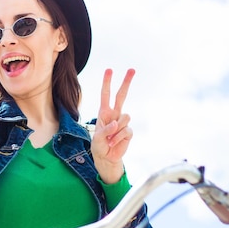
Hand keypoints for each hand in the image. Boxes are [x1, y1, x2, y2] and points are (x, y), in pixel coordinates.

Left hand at [91, 68, 134, 183]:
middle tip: (132, 69)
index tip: (109, 70)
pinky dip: (119, 138)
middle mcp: (114, 115)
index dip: (107, 82)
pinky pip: (126, 130)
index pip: (106, 95)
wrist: (107, 158)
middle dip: (126, 82)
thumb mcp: (96, 139)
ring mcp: (122, 123)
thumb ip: (105, 130)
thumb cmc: (99, 146)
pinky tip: (114, 143)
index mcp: (104, 113)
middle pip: (122, 95)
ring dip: (115, 130)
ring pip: (125, 117)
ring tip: (109, 139)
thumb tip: (116, 123)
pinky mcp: (129, 132)